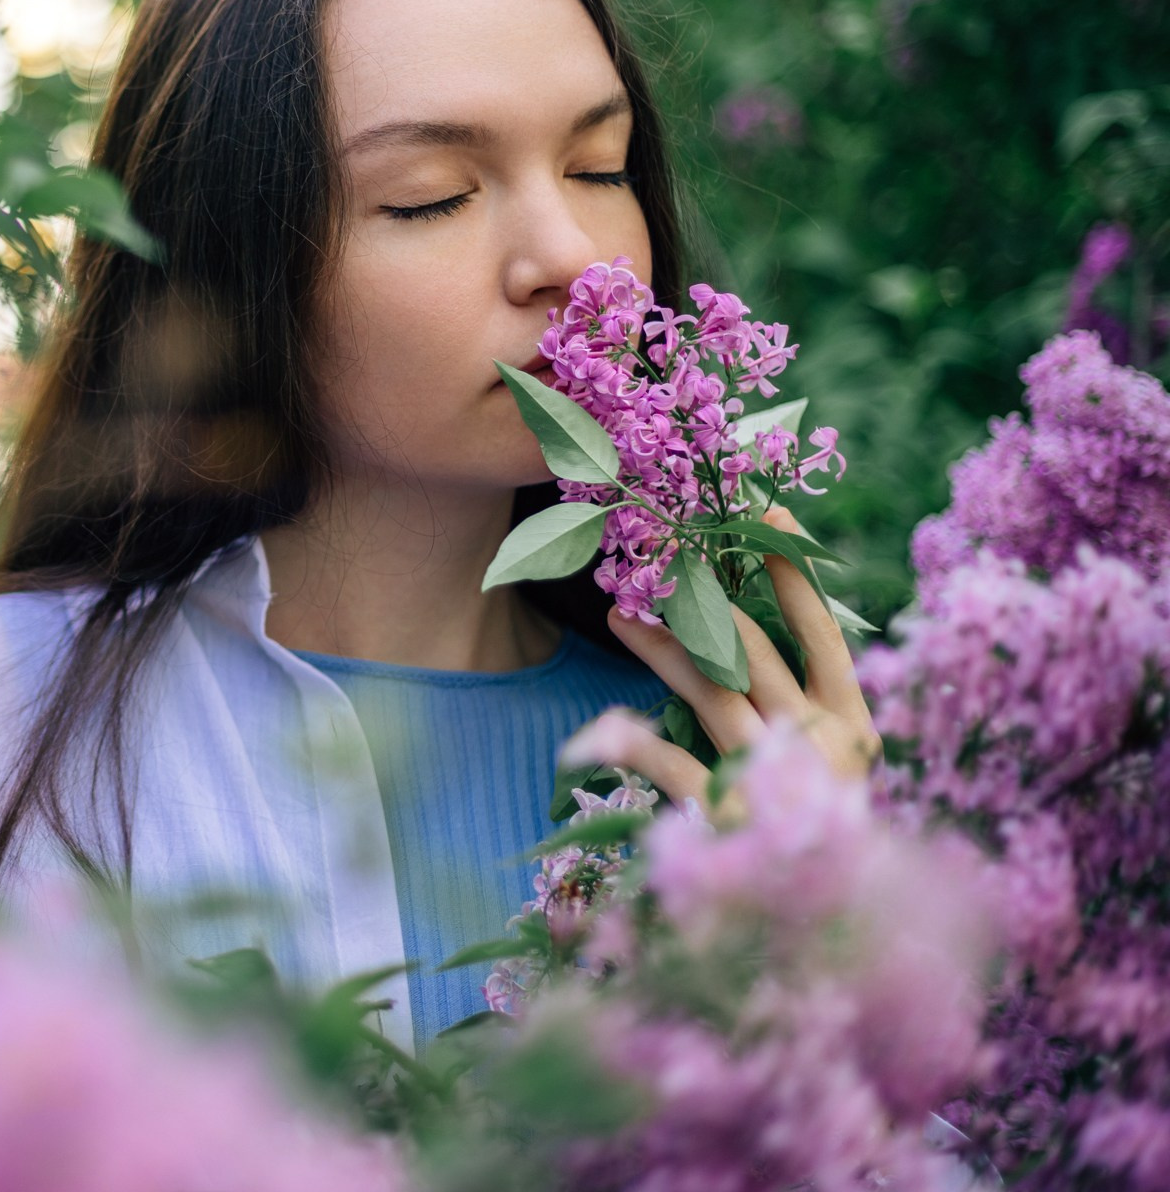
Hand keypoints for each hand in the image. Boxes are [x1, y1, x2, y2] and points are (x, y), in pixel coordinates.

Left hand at [560, 506, 881, 808]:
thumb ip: (791, 703)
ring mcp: (774, 781)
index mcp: (851, 726)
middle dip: (702, 595)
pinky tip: (595, 725)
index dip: (791, 571)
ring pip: (709, 690)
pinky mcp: (727, 820)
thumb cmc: (820, 838)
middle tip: (658, 548)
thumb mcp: (824, 767)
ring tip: (618, 608)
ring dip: (660, 644)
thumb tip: (738, 624)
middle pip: (752, 651)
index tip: (763, 513)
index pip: (821, 632)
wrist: (830, 932)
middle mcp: (818, 745)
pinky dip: (631, 744)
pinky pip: (669, 766)